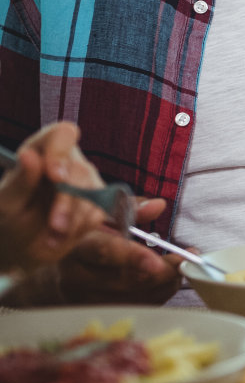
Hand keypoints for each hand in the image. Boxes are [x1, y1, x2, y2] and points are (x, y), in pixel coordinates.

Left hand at [0, 122, 109, 271]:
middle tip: (54, 225)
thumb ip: (19, 181)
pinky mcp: (97, 203)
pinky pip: (97, 213)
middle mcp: (69, 161)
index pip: (62, 134)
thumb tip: (29, 155)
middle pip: (80, 170)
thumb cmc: (8, 219)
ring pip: (93, 194)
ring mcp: (87, 182)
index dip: (61, 152)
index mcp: (42, 150)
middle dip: (68, 200)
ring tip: (51, 238)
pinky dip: (79, 230)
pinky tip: (59, 237)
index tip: (54, 176)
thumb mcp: (5, 203)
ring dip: (73, 220)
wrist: (20, 248)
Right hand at [55, 198, 182, 304]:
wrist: (64, 272)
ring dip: (166, 284)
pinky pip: (137, 308)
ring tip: (181, 267)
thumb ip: (132, 209)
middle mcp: (77, 278)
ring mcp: (86, 301)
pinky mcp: (100, 314)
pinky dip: (159, 295)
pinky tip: (167, 281)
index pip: (105, 252)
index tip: (158, 260)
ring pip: (136, 297)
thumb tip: (159, 205)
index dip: (132, 257)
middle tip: (187, 257)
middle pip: (127, 279)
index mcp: (79, 247)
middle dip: (164, 271)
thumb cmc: (90, 238)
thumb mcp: (104, 217)